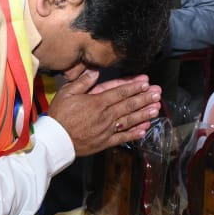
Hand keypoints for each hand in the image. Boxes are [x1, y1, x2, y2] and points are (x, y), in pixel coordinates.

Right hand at [46, 70, 161, 155]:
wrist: (55, 140)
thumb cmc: (59, 115)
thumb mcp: (66, 93)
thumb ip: (83, 82)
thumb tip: (95, 72)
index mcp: (97, 102)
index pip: (119, 92)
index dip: (134, 86)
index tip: (146, 82)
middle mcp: (105, 115)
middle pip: (128, 105)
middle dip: (144, 98)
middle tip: (158, 93)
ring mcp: (107, 130)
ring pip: (129, 120)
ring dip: (144, 114)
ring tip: (157, 109)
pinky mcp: (105, 142)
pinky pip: (123, 137)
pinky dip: (134, 133)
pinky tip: (145, 129)